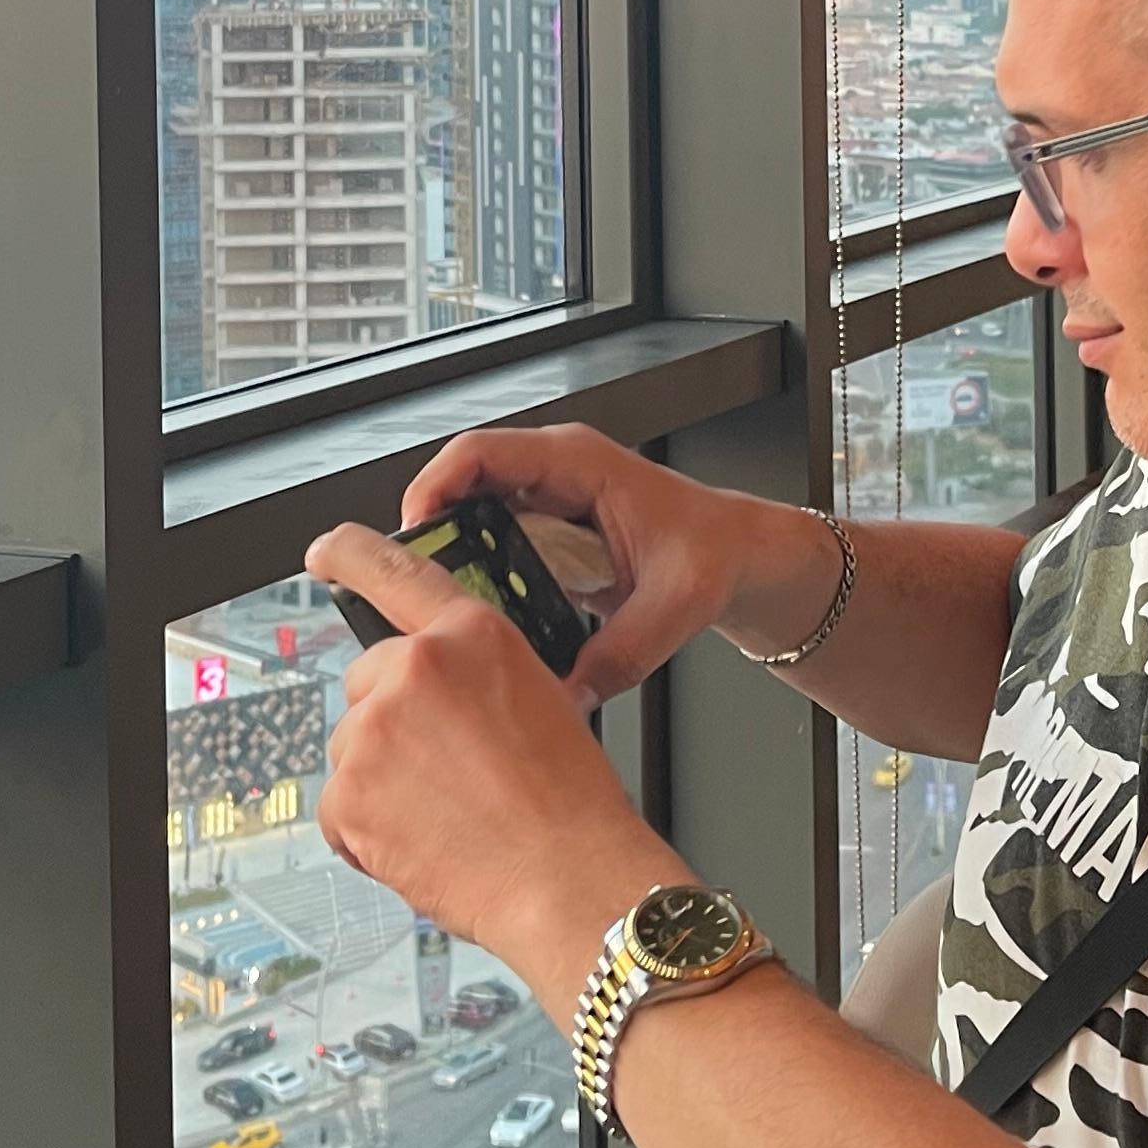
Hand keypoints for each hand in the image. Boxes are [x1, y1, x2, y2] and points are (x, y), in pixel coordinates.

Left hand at [309, 520, 681, 1005]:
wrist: (570, 879)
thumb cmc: (571, 803)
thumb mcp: (541, 698)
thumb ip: (475, 676)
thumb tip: (439, 696)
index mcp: (471, 635)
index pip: (396, 573)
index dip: (352, 554)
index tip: (325, 549)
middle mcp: (415, 669)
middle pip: (368, 684)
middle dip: (393, 723)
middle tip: (444, 772)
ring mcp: (374, 730)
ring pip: (354, 748)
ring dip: (382, 780)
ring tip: (446, 814)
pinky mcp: (348, 794)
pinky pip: (339, 809)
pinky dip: (366, 832)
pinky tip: (420, 843)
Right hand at [387, 424, 829, 708]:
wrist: (738, 553)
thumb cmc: (713, 552)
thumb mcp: (673, 606)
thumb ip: (620, 653)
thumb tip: (566, 695)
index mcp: (579, 463)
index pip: (482, 453)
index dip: (434, 485)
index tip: (412, 531)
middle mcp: (555, 471)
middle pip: (462, 481)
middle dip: (430, 528)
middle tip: (410, 583)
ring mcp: (547, 497)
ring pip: (471, 511)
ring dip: (449, 552)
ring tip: (434, 603)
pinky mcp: (546, 527)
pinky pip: (491, 538)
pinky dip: (475, 570)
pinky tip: (473, 612)